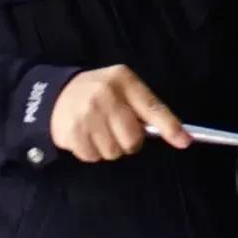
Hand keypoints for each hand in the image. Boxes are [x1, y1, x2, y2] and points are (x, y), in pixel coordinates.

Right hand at [50, 65, 191, 162]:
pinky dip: (92, 152)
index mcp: (123, 80)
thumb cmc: (97, 93)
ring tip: (98, 131)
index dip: (170, 126)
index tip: (184, 141)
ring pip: (114, 152)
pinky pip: (94, 157)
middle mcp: (106, 94)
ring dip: (109, 148)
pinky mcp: (73, 132)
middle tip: (117, 130)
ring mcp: (88, 114)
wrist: (53, 95)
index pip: (152, 106)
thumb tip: (176, 134)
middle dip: (129, 141)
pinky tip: (85, 136)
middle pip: (133, 139)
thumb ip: (143, 107)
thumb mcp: (120, 88)